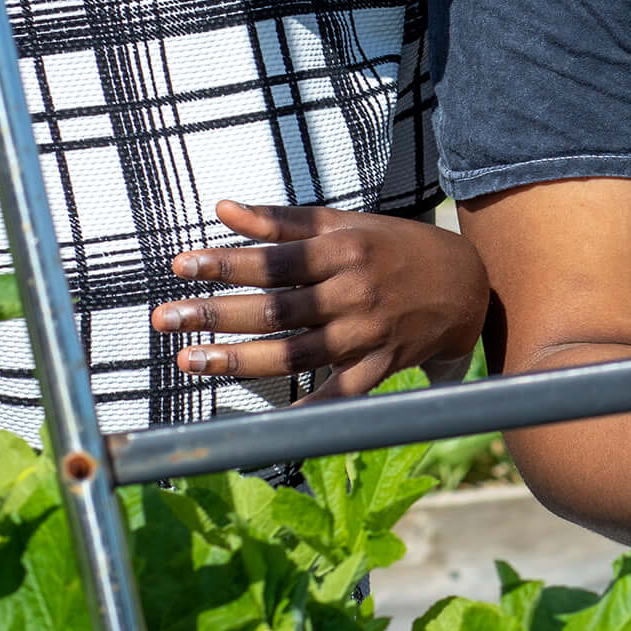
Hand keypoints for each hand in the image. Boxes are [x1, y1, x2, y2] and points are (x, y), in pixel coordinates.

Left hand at [156, 201, 488, 401]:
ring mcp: (367, 333)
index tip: (179, 266)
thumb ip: (281, 221)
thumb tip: (222, 208)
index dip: (225, 262)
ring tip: (191, 361)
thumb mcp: (344, 225)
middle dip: (216, 313)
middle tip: (165, 318)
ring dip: (238, 359)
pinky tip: (264, 422)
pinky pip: (337, 394)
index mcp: (343, 250)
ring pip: (294, 352)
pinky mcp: (379, 367)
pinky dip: (305, 409)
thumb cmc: (392, 249)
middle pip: (275, 308)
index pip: (273, 258)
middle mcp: (353, 292)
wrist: (465, 287)